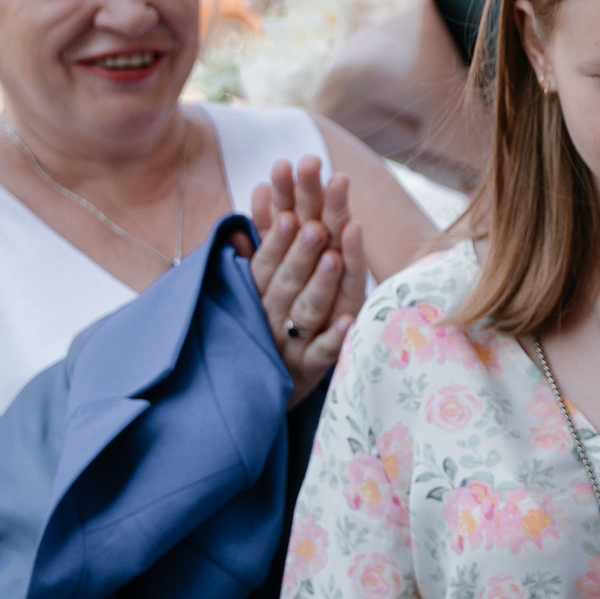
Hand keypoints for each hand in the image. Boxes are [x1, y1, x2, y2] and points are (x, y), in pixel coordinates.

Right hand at [246, 157, 367, 400]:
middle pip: (288, 280)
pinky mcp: (311, 369)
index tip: (289, 213)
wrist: (259, 392)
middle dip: (302, 251)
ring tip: (334, 258)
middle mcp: (273, 316)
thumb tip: (249, 207)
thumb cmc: (265, 326)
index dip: (276, 236)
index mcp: (258, 293)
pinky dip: (336, 338)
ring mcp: (292, 343)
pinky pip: (324, 354)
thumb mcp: (258, 286)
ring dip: (321, 284)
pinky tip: (350, 320)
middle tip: (316, 224)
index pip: (266, 260)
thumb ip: (257, 247)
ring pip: (307, 311)